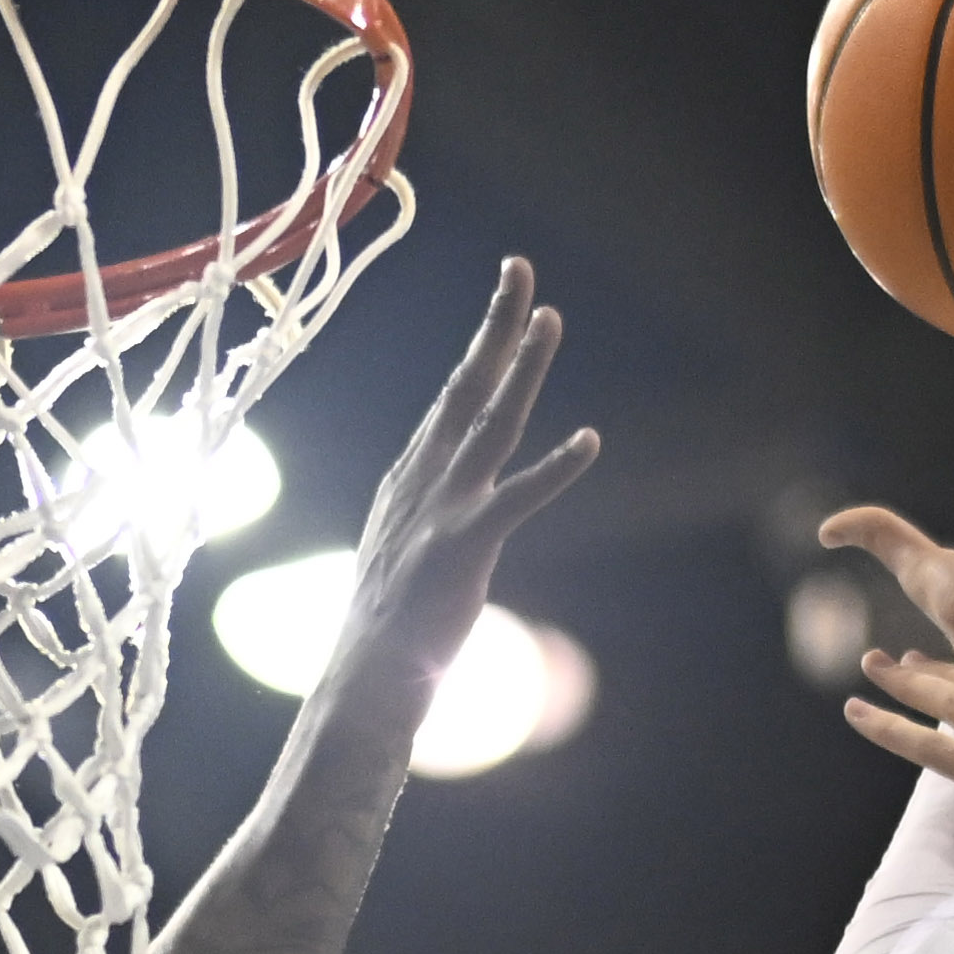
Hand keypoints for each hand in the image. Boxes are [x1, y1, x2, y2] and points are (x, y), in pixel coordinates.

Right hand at [323, 258, 599, 691]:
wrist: (363, 684)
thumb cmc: (386, 633)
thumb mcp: (402, 557)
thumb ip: (422, 521)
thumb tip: (431, 516)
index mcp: (410, 481)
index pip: (451, 401)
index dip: (482, 349)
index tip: (506, 303)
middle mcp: (423, 483)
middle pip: (465, 388)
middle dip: (495, 326)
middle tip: (520, 270)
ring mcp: (441, 512)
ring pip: (491, 424)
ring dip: (522, 368)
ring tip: (551, 318)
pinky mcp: (463, 550)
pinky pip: (517, 500)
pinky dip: (554, 469)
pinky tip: (589, 440)